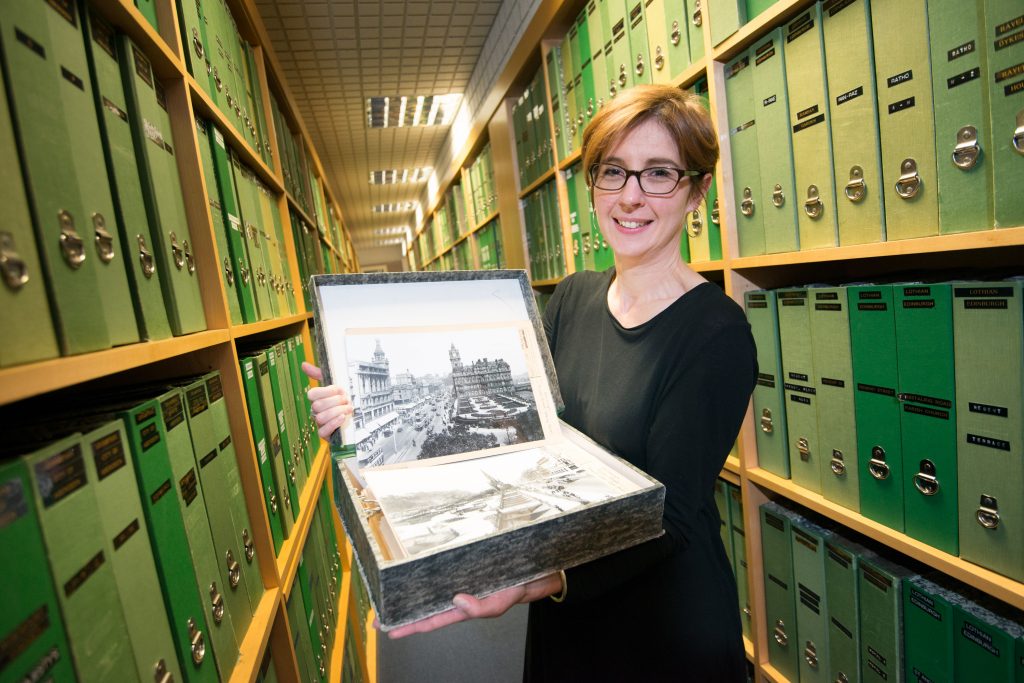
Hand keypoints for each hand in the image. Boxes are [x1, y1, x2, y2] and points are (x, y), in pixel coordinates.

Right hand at [302, 362, 353, 438]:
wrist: (356, 416)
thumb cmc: (342, 399)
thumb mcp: (334, 385)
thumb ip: (319, 374)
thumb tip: (303, 364)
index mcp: (316, 399)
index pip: (312, 394)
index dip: (327, 391)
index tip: (340, 389)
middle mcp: (315, 411)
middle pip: (318, 406)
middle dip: (335, 401)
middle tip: (346, 399)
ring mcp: (319, 423)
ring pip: (321, 417)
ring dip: (337, 411)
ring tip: (348, 408)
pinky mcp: (325, 434)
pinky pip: (323, 431)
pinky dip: (334, 423)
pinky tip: (342, 417)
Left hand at [383, 572, 562, 639]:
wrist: (532, 571)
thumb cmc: (515, 589)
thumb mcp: (499, 603)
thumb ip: (479, 608)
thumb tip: (457, 600)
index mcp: (461, 608)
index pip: (430, 620)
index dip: (410, 626)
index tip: (389, 629)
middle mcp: (456, 595)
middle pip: (424, 605)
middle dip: (402, 611)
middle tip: (378, 615)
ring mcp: (457, 579)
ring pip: (428, 588)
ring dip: (410, 590)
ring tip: (388, 594)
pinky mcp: (461, 564)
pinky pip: (439, 569)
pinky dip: (426, 571)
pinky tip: (414, 569)